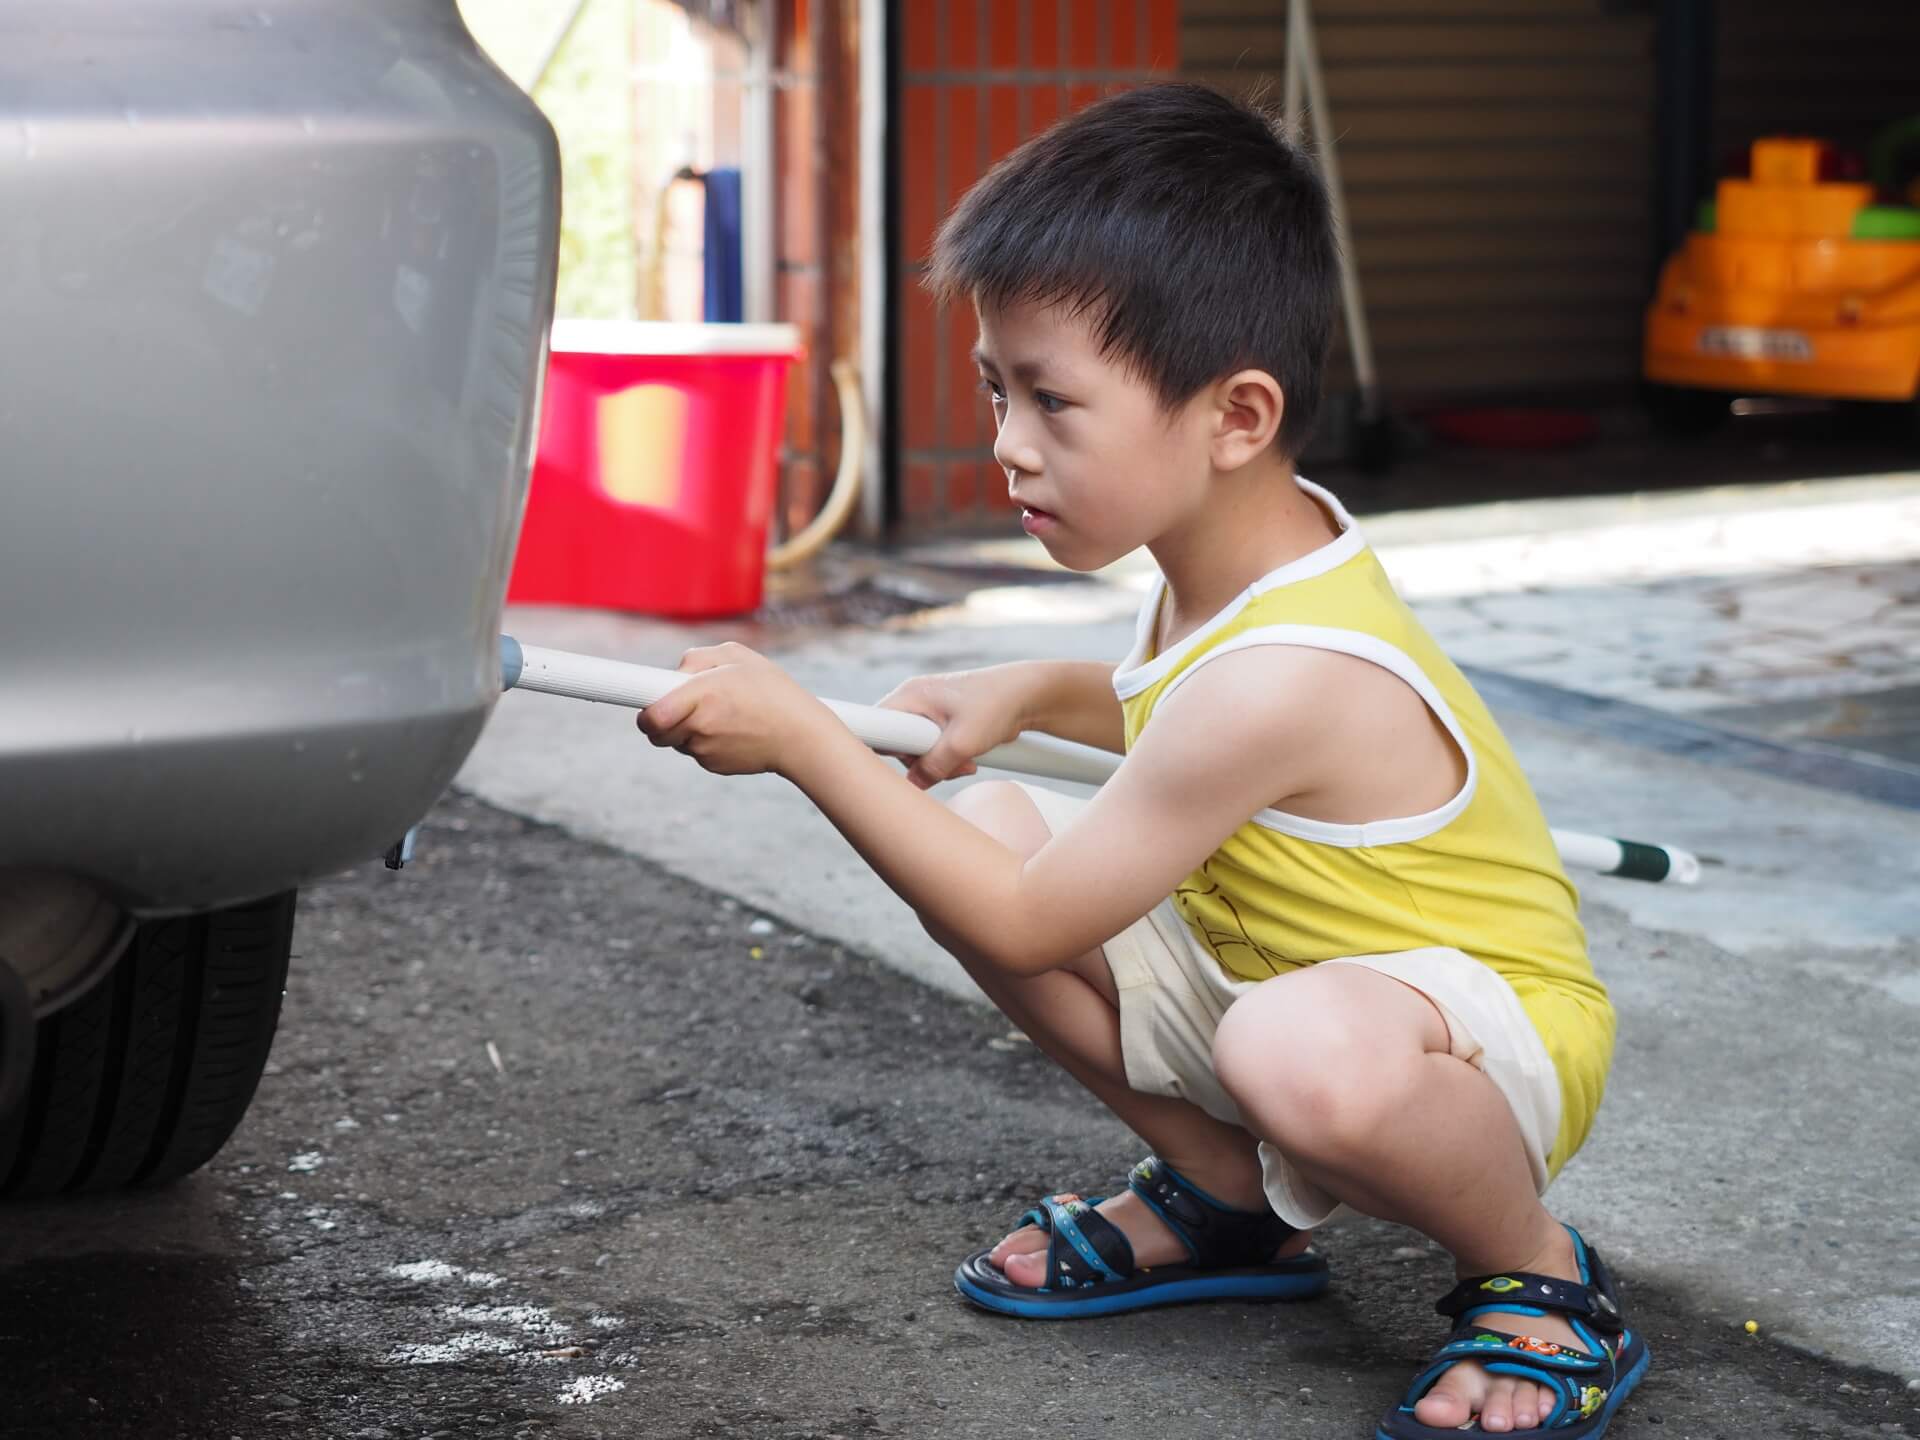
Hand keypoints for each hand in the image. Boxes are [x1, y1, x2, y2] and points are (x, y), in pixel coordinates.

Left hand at [636, 642, 838, 777]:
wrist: (802, 737)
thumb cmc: (773, 691)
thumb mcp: (738, 657)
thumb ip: (698, 658)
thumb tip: (674, 674)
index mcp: (701, 696)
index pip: (651, 715)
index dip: (644, 712)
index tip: (647, 705)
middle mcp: (699, 727)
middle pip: (656, 732)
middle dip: (660, 721)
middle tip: (678, 707)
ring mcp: (706, 751)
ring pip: (677, 741)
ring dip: (687, 729)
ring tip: (721, 714)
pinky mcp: (715, 766)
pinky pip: (697, 752)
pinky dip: (706, 742)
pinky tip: (733, 731)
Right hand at [874, 667, 1031, 789]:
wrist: (1029, 696)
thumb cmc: (996, 704)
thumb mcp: (964, 741)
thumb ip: (934, 766)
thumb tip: (915, 785)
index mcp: (911, 694)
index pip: (876, 724)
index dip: (880, 747)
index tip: (895, 761)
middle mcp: (915, 701)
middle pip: (896, 744)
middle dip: (921, 762)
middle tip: (947, 765)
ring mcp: (928, 713)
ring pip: (917, 752)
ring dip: (939, 765)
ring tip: (966, 761)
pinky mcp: (942, 726)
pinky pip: (933, 752)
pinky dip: (949, 761)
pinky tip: (969, 760)